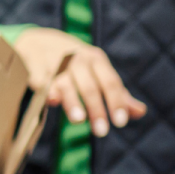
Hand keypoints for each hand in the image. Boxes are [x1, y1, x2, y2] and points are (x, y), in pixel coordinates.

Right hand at [13, 27, 146, 138]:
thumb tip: (140, 113)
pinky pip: (41, 79)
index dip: (116, 102)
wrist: (38, 41)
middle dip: (96, 108)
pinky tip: (51, 102)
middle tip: (101, 132)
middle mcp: (76, 58)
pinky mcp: (34, 65)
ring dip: (72, 101)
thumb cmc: (74, 63)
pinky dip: (46, 90)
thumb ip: (117, 93)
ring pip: (65, 83)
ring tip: (78, 120)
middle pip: (89, 86)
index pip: (110, 82)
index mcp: (95, 59)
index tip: (120, 122)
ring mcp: (54, 61)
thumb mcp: (98, 72)